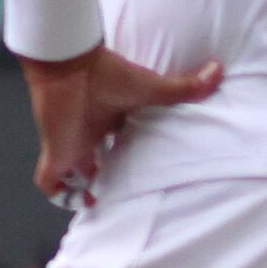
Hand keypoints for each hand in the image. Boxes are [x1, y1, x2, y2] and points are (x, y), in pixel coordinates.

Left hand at [21, 47, 223, 208]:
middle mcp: (88, 135)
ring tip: (101, 204)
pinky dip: (58, 194)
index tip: (140, 172)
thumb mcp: (151, 87)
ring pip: (71, 176)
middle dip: (103, 179)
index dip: (123, 159)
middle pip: (94, 163)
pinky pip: (49, 182)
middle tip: (122, 195)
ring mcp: (70, 145)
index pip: (114, 145)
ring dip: (81, 191)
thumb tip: (218, 70)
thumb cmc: (106, 72)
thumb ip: (184, 87)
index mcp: (108, 121)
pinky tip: (77, 201)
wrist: (69, 63)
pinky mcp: (56, 153)